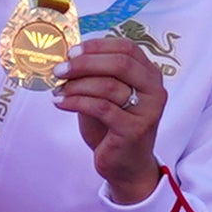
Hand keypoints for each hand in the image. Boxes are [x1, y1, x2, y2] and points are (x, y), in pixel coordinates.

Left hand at [56, 24, 174, 205]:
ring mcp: (147, 110)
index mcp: (149, 75)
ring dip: (77, 85)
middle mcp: (154, 90)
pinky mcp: (134, 129)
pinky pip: (101, 108)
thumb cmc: (112, 126)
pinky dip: (76, 102)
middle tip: (59, 69)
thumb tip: (65, 58)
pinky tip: (60, 103)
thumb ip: (94, 75)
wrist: (125, 166)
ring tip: (58, 90)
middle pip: (120, 63)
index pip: (126, 48)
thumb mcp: (104, 95)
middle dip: (85, 63)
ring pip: (109, 85)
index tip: (72, 51)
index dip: (98, 46)